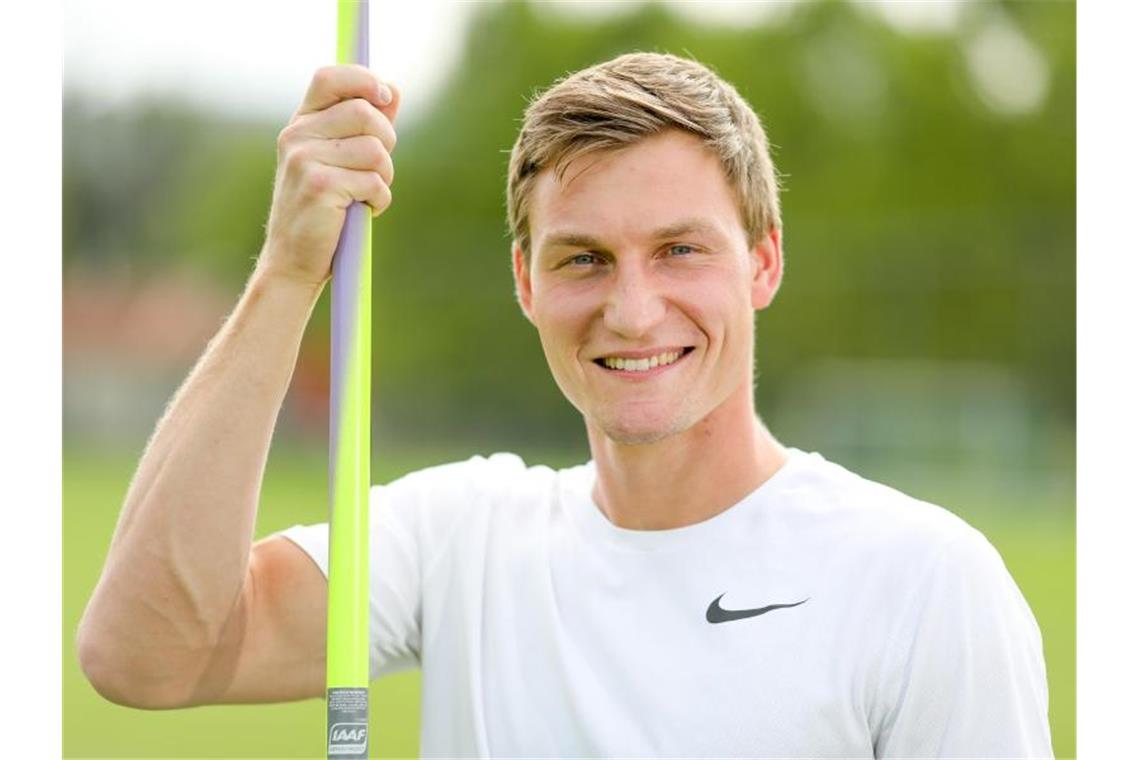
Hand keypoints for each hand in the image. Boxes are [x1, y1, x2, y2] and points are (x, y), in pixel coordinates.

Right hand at [259, 64, 399, 286]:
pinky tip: (363, 211)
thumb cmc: (322, 210)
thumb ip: (364, 126)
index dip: (363, 79)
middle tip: (378, 168)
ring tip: (367, 194)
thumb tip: (392, 90)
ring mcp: (305, 160)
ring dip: (384, 176)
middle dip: (386, 141)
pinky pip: (374, 182)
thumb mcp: (338, 161)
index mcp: (301, 125)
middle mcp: (297, 136)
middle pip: (364, 113)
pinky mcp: (320, 186)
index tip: (386, 96)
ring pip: (375, 150)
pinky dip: (379, 200)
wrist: (293, 260)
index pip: (329, 78)